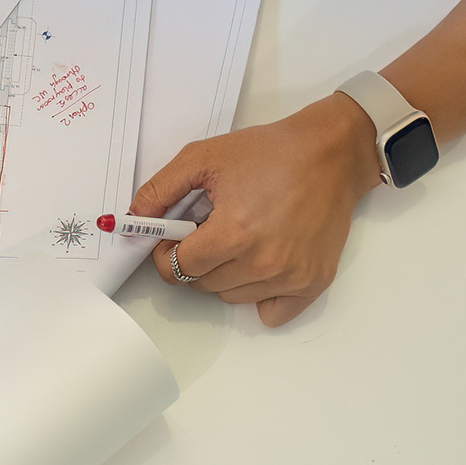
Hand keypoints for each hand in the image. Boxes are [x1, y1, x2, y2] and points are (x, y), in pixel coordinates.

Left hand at [134, 93, 382, 325]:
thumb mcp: (203, 157)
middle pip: (202, 284)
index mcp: (233, 233)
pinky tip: (261, 264)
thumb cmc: (269, 152)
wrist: (330, 154)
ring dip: (224, 275)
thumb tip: (135, 220)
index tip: (171, 240)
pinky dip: (259, 295)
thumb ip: (161, 189)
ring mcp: (291, 277)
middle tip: (208, 232)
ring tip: (239, 240)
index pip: (177, 268)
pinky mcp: (314, 282)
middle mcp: (262, 262)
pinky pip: (270, 313)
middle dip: (194, 261)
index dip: (164, 254)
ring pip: (232, 297)